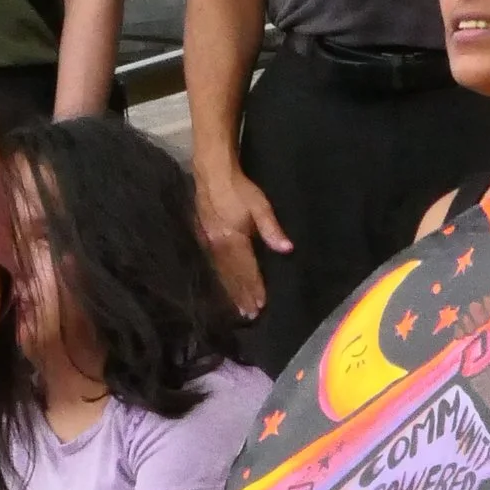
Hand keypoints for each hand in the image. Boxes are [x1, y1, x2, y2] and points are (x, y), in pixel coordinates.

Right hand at [192, 157, 290, 320]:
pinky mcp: (202, 236)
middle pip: (232, 275)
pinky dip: (220, 278)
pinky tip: (222, 284)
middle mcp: (219, 245)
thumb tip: (286, 249)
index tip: (260, 305)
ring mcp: (208, 242)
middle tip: (249, 315)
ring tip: (237, 307)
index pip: (247, 269)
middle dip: (242, 295)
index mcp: (233, 239)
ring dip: (230, 291)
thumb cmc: (239, 189)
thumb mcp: (260, 206)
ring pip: (221, 272)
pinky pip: (213, 264)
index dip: (254, 287)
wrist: (211, 174)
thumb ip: (271, 229)